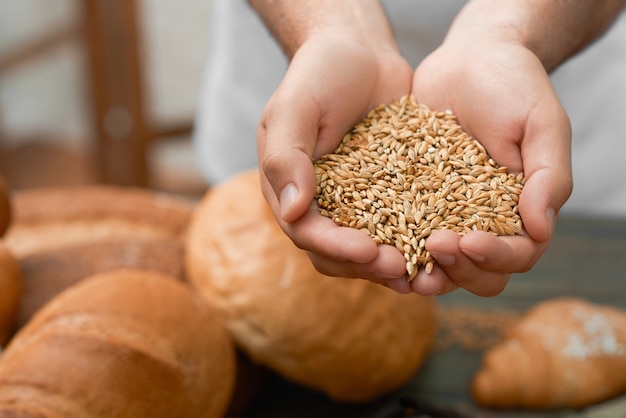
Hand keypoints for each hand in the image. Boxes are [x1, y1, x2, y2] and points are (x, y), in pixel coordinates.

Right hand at [257, 32, 415, 289]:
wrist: (358, 50)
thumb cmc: (319, 73)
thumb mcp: (293, 107)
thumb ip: (286, 157)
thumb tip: (293, 212)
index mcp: (290, 190)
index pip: (308, 233)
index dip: (336, 248)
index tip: (369, 251)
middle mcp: (320, 203)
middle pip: (339, 252)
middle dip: (369, 264)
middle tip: (404, 267)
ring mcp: (355, 201)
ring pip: (371, 247)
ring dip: (396, 262)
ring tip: (428, 270)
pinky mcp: (388, 192)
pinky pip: (402, 223)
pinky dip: (419, 238)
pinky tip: (444, 242)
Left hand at [409, 34, 572, 295]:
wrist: (471, 58)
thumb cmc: (514, 86)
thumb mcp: (542, 123)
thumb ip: (549, 177)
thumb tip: (539, 230)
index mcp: (521, 213)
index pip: (515, 256)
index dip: (493, 258)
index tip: (467, 240)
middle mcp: (484, 222)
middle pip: (476, 273)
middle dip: (457, 269)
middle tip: (433, 245)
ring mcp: (445, 215)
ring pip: (436, 263)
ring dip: (420, 269)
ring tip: (397, 261)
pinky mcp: (411, 199)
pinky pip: (400, 231)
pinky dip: (390, 243)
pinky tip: (370, 239)